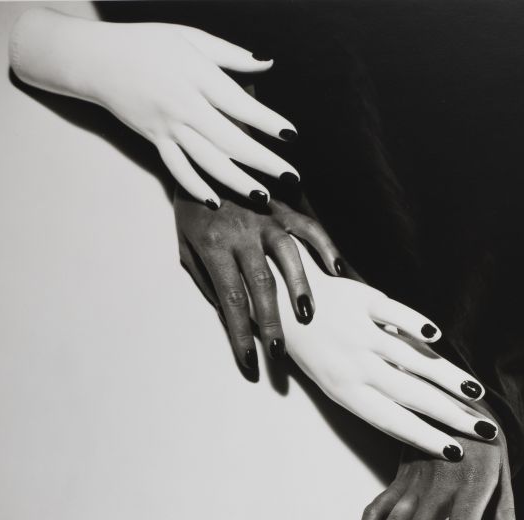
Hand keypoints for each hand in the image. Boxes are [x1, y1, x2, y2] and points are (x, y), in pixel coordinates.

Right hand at [10, 11, 296, 203]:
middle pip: (229, 140)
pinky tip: (215, 201)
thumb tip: (267, 63)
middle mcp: (183, 106)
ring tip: (262, 195)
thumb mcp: (190, 37)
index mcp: (195, 76)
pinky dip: (194, 186)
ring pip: (206, 161)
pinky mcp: (155, 141)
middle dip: (262, 161)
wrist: (98, 60)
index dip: (266, 121)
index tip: (290, 135)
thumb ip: (230, 54)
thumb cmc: (148, 44)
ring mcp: (168, 128)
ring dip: (236, 181)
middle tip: (290, 177)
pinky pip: (177, 169)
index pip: (238, 103)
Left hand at [175, 191, 344, 369]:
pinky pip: (309, 228)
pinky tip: (337, 270)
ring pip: (288, 256)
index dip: (240, 334)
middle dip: (271, 323)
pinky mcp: (284, 207)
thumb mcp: (186, 246)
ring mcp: (266, 218)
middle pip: (260, 285)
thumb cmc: (193, 210)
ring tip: (308, 317)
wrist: (201, 153)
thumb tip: (228, 316)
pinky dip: (325, 248)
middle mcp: (242, 233)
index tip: (249, 361)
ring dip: (300, 288)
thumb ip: (207, 280)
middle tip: (279, 353)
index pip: (230, 300)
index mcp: (213, 246)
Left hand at [267, 240, 496, 458]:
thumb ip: (377, 393)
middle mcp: (354, 365)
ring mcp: (358, 332)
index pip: (392, 421)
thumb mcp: (339, 382)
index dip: (424, 437)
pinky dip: (414, 324)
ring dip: (446, 376)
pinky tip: (436, 336)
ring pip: (409, 358)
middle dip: (450, 414)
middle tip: (484, 428)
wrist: (284, 305)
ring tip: (475, 393)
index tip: (455, 451)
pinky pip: (393, 313)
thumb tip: (427, 412)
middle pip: (410, 394)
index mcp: (346, 391)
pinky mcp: (362, 300)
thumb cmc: (319, 353)